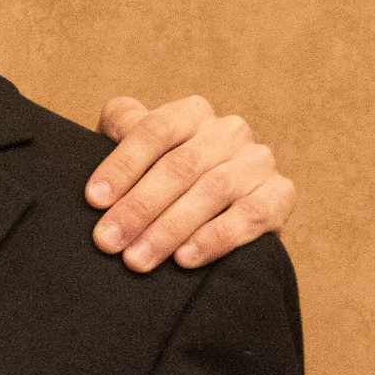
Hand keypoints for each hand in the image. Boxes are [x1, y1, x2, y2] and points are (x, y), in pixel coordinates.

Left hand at [87, 96, 294, 270]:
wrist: (224, 215)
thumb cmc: (165, 180)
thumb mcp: (142, 152)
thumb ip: (124, 129)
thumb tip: (113, 119)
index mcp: (192, 114)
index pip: (155, 130)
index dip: (123, 164)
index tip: (94, 200)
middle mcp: (229, 131)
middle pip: (181, 166)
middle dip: (139, 207)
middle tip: (108, 242)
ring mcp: (258, 162)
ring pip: (213, 191)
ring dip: (169, 229)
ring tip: (137, 260)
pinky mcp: (280, 195)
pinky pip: (250, 215)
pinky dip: (216, 238)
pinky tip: (184, 259)